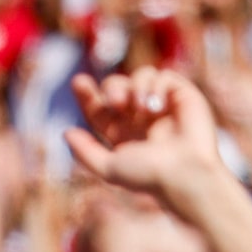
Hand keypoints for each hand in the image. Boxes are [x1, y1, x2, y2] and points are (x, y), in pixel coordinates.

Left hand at [66, 68, 228, 208]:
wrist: (185, 173)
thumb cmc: (149, 175)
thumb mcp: (109, 167)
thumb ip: (85, 152)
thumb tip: (66, 132)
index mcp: (123, 133)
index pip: (100, 107)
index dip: (87, 94)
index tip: (79, 82)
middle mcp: (141, 117)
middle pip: (117, 86)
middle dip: (112, 88)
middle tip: (116, 102)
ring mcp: (162, 105)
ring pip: (140, 76)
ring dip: (134, 87)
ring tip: (139, 107)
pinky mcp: (183, 96)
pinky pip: (163, 76)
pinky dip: (155, 86)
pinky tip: (156, 105)